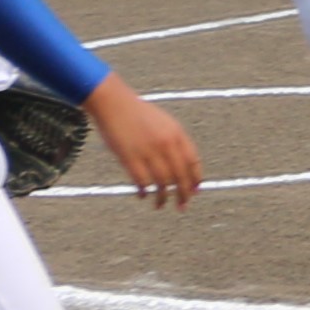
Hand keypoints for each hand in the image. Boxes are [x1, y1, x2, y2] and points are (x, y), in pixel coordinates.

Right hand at [89, 80, 202, 208]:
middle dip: (183, 194)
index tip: (194, 191)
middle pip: (180, 176)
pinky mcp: (130, 157)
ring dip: (163, 197)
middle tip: (182, 206)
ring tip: (160, 205)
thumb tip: (184, 164)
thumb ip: (176, 141)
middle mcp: (166, 144)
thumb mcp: (165, 123)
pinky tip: (143, 196)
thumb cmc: (139, 113)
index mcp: (178, 134)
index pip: (193, 162)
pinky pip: (142, 181)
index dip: (195, 180)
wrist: (115, 103)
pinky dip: (145, 191)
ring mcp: (148, 151)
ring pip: (162, 183)